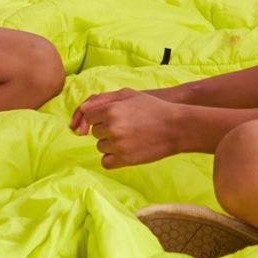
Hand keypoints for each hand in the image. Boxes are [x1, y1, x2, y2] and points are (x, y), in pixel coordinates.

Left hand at [70, 89, 186, 168]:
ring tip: (129, 138)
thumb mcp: (128, 94)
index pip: (88, 117)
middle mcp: (112, 127)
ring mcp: (118, 145)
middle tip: (125, 127)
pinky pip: (106, 162)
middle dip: (105, 130)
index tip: (111, 119)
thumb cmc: (152, 108)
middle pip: (95, 133)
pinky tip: (124, 151)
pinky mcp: (125, 159)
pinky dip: (112, 158)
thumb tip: (82, 110)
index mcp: (110, 110)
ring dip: (110, 144)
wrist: (176, 127)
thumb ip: (102, 99)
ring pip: (100, 147)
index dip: (98, 118)